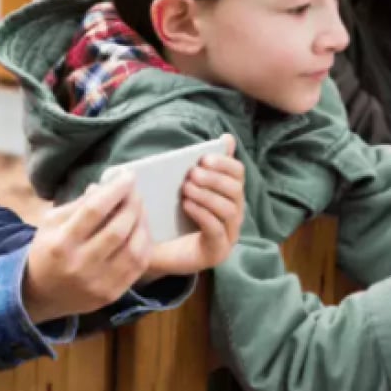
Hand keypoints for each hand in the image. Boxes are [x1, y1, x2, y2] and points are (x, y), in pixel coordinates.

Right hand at [22, 174, 149, 324]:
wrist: (41, 294)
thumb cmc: (47, 250)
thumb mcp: (51, 222)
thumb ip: (79, 204)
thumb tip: (106, 186)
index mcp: (61, 243)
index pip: (94, 211)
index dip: (115, 190)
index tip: (127, 176)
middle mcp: (80, 265)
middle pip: (117, 230)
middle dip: (132, 205)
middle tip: (135, 191)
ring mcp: (98, 283)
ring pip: (133, 249)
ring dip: (141, 223)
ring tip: (138, 209)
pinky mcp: (112, 294)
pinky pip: (138, 266)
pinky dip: (144, 243)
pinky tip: (140, 230)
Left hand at [144, 135, 244, 280]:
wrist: (151, 249)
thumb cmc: (168, 215)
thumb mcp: (182, 187)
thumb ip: (201, 165)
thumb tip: (227, 138)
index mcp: (228, 195)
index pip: (238, 174)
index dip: (224, 163)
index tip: (203, 158)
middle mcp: (234, 215)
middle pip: (236, 191)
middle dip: (214, 179)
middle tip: (191, 174)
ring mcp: (228, 236)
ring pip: (229, 210)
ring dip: (207, 195)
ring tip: (186, 189)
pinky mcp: (217, 252)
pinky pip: (217, 230)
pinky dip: (203, 214)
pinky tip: (187, 205)